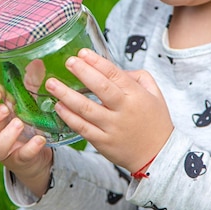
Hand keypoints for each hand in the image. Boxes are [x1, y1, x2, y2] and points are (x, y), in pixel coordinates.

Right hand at [0, 84, 52, 197]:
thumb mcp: (29, 100)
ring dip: (6, 135)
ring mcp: (6, 150)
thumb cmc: (28, 120)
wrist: (39, 148)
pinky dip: (30, 148)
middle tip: (5, 109)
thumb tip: (37, 62)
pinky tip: (39, 139)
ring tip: (20, 123)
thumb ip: (31, 83)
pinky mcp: (21, 160)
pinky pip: (21, 157)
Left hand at [46, 48, 173, 173]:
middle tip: (68, 62)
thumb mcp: (155, 94)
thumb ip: (138, 77)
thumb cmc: (155, 122)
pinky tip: (58, 107)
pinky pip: (82, 128)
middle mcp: (123, 110)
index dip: (97, 62)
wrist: (158, 156)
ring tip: (52, 84)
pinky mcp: (102, 143)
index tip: (83, 53)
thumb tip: (116, 69)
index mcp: (136, 95)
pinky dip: (69, 117)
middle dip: (83, 72)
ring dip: (67, 95)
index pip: (114, 74)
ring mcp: (112, 127)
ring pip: (86, 109)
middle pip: (100, 88)